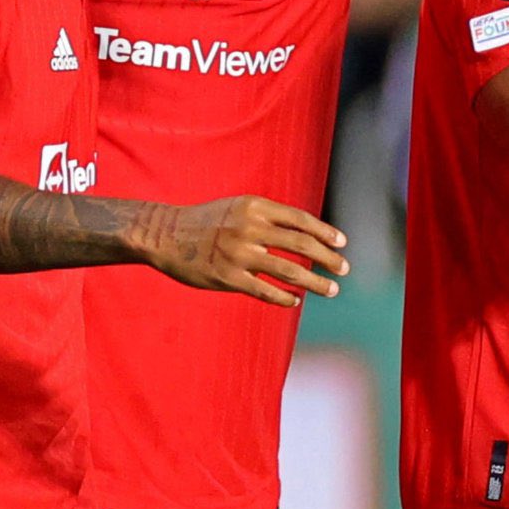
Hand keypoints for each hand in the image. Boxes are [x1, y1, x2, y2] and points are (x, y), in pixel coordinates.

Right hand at [145, 195, 349, 306]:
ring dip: (315, 283)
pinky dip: (285, 297)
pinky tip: (296, 301)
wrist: (164, 234)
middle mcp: (249, 228)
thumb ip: (269, 217)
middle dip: (328, 259)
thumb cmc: (208, 221)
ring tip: (331, 290)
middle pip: (301, 245)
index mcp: (255, 207)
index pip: (300, 219)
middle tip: (344, 269)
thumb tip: (307, 234)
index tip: (342, 243)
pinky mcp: (227, 278)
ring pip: (289, 271)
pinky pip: (265, 290)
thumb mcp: (239, 208)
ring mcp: (238, 254)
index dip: (325, 232)